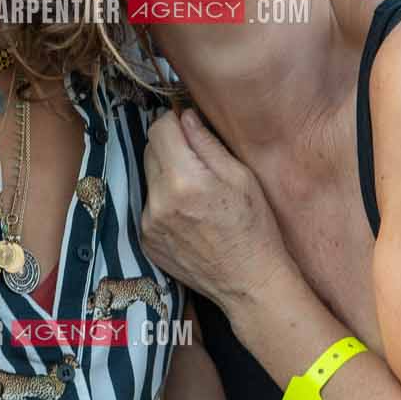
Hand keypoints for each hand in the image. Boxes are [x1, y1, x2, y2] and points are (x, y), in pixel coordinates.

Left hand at [139, 108, 297, 307]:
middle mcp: (159, 202)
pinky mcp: (146, 240)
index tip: (188, 127)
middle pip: (149, 150)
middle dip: (170, 147)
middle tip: (197, 161)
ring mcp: (148, 223)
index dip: (174, 122)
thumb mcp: (241, 177)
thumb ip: (207, 143)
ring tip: (196, 192)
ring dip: (166, 175)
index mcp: (184, 181)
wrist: (249, 282)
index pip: (159, 129)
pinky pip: (149, 205)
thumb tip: (184, 116)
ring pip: (148, 177)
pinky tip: (189, 215)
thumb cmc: (254, 228)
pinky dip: (164, 202)